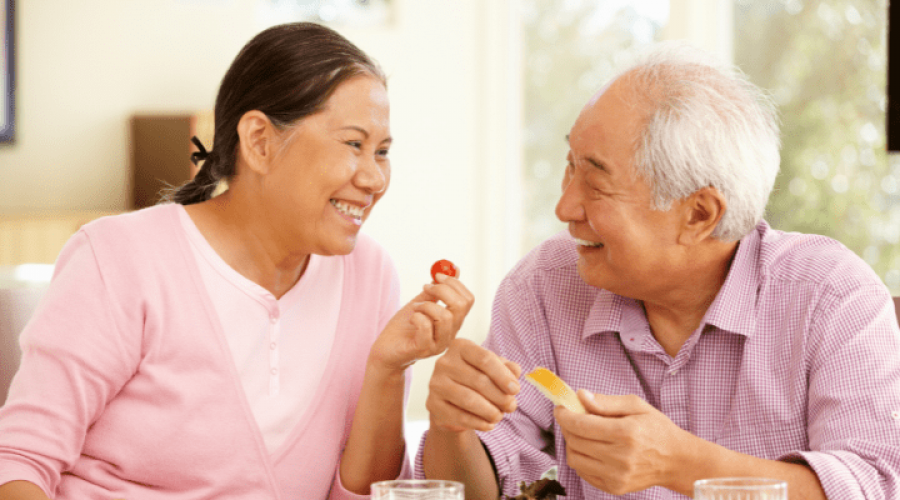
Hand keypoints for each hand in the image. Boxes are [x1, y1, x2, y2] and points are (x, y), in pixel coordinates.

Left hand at [368, 273, 473, 372]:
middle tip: (425, 287)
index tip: (437, 276)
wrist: (386, 350)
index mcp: (453, 322)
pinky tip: (411, 319)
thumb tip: (453, 269)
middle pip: (461, 306)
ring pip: (446, 317)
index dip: (455, 283)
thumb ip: (436, 290)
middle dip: (443, 290)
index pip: (468, 300)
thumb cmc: (403, 328)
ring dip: (427, 305)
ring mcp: (439, 344)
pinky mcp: (424, 349)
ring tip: (416, 308)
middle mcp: (450, 334)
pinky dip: (417, 316)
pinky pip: (426, 327)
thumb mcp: (421, 304)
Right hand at [426, 338, 521, 432]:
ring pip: (469, 399)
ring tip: (500, 416)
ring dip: (490, 411)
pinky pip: (459, 416)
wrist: (452, 400)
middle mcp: (444, 362)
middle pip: (478, 380)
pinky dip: (478, 423)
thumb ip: (507, 368)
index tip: (516, 390)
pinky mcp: (433, 404)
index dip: (503, 376)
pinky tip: (488, 425)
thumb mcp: (493, 369)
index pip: (485, 358)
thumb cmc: (476, 379)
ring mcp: (436, 383)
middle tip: (511, 406)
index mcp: (460, 347)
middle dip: (500, 396)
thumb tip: (516, 371)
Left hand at [555, 390, 694, 495]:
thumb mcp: (636, 406)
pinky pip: (583, 472)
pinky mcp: (614, 487)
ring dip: (571, 443)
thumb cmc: (656, 429)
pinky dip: (581, 459)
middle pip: (576, 441)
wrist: (676, 460)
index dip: (565, 415)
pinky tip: (590, 449)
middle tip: (570, 417)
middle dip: (567, 426)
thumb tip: (580, 396)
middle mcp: (621, 457)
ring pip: (575, 459)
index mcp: (626, 433)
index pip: (582, 425)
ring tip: (581, 434)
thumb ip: (606, 401)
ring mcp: (617, 475)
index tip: (560, 408)